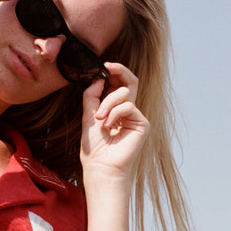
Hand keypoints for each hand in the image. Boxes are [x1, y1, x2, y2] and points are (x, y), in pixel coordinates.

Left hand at [79, 62, 149, 181]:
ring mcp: (136, 117)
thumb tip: (100, 77)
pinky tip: (109, 126)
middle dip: (120, 70)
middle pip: (130, 81)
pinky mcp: (142, 123)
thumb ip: (92, 96)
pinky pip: (128, 106)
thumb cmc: (94, 146)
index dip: (114, 72)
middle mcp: (127, 111)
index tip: (104, 65)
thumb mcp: (88, 115)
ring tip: (99, 119)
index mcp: (115, 108)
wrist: (100, 166)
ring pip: (124, 93)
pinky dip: (115, 113)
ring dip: (107, 103)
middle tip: (108, 66)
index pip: (118, 84)